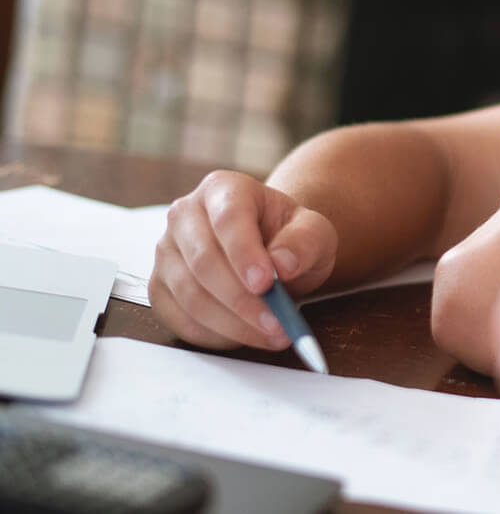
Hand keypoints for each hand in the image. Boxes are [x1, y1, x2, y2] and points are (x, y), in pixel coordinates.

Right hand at [150, 170, 337, 350]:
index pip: (228, 218)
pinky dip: (213, 335)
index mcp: (223, 188)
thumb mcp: (313, 232)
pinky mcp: (160, 287)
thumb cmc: (288, 237)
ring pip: (190, 294)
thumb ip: (305, 242)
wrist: (271, 249)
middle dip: (242, 299)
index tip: (266, 284)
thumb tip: (282, 265)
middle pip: (204, 261)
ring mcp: (166, 251)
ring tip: (271, 334)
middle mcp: (185, 215)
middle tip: (277, 324)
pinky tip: (244, 336)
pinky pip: (179, 318)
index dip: (244, 253)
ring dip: (232, 323)